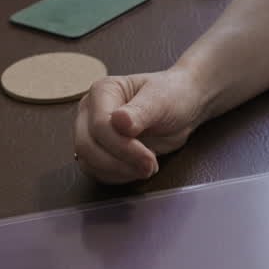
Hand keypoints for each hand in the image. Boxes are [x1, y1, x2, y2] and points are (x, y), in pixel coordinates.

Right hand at [72, 69, 208, 183]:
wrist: (182, 109)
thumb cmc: (171, 97)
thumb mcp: (161, 101)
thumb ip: (140, 111)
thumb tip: (118, 121)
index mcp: (102, 91)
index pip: (99, 125)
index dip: (122, 146)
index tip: (149, 157)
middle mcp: (90, 111)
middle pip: (87, 146)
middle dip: (118, 162)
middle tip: (149, 167)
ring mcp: (91, 132)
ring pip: (88, 162)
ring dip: (118, 172)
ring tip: (147, 168)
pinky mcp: (98, 151)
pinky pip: (97, 171)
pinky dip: (118, 176)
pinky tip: (138, 169)